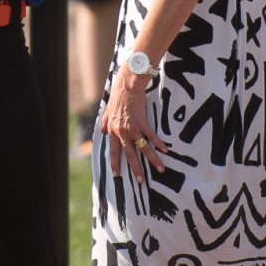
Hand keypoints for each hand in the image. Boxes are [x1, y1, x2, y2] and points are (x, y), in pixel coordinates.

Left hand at [100, 64, 166, 183]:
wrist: (127, 85)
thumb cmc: (117, 97)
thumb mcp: (107, 111)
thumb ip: (104, 123)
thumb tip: (101, 132)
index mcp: (112, 131)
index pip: (113, 151)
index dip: (115, 163)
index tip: (117, 175)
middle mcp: (121, 132)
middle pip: (129, 154)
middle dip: (136, 169)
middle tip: (141, 181)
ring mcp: (132, 128)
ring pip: (143, 148)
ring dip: (152, 160)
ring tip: (160, 170)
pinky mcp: (142, 122)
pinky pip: (152, 136)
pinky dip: (159, 144)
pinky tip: (165, 151)